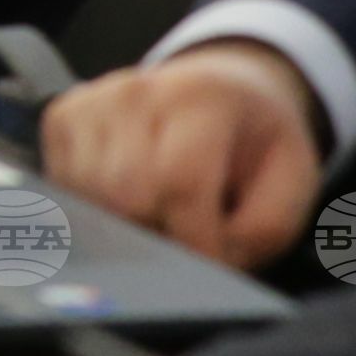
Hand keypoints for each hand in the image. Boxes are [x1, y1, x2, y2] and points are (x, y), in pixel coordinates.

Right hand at [36, 40, 326, 264]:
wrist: (224, 87)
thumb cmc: (255, 140)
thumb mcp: (293, 180)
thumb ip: (262, 229)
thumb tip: (206, 266)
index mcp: (203, 98)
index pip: (178, 183)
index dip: (194, 241)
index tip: (211, 268)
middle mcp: (136, 90)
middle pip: (126, 197)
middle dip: (159, 235)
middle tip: (187, 235)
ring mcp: (91, 101)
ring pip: (89, 198)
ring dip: (126, 223)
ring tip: (161, 212)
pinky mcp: (61, 117)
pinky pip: (65, 189)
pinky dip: (97, 208)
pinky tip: (128, 196)